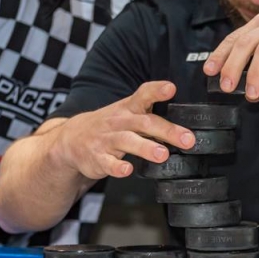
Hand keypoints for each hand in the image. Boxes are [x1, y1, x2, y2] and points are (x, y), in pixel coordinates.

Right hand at [53, 81, 195, 179]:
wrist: (71, 139)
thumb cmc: (109, 125)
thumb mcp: (127, 112)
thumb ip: (152, 114)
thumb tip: (185, 120)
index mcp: (128, 108)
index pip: (143, 95)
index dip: (157, 91)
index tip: (171, 88)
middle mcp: (119, 121)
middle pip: (144, 123)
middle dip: (167, 131)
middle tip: (187, 139)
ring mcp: (107, 140)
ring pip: (127, 142)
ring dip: (146, 148)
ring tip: (163, 155)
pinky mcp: (98, 158)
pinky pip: (108, 163)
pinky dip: (117, 167)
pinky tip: (127, 169)